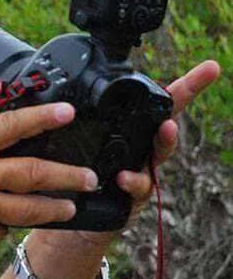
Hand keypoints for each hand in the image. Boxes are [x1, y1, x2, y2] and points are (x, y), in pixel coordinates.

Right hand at [0, 82, 96, 258]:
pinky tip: (9, 219)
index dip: (44, 117)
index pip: (13, 125)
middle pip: (34, 172)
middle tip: (90, 178)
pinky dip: (10, 223)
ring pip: (31, 208)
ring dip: (56, 208)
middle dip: (69, 176)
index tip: (68, 113)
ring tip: (70, 206)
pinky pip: (6, 228)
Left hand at [48, 59, 221, 251]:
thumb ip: (85, 121)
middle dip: (180, 110)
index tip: (210, 67)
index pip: (160, 105)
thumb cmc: (82, 172)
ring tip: (166, 129)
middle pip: (166, 128)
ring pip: (158, 156)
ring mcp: (142, 173)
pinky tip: (124, 177)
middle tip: (180, 94)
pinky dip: (133, 182)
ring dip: (165, 141)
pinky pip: (137, 188)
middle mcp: (143, 151)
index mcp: (132, 132)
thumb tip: (67, 89)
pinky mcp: (133, 198)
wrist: (75, 211)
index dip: (187, 85)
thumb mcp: (82, 142)